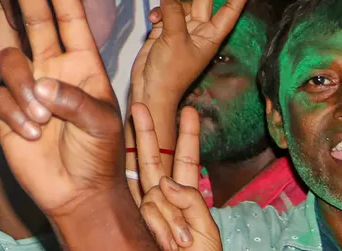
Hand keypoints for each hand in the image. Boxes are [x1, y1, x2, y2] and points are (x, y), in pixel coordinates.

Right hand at [0, 0, 123, 219]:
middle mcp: (52, 67)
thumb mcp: (101, 123)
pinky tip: (33, 135)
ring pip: (9, 60)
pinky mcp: (7, 110)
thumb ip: (75, 100)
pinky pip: (0, 98)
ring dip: (22, 86)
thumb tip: (41, 87)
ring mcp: (27, 87)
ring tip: (43, 117)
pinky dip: (16, 115)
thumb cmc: (99, 155)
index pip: (70, 19)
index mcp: (82, 63)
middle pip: (34, 22)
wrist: (78, 193)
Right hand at [129, 0, 253, 107]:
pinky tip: (151, 19)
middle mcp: (199, 31)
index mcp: (211, 36)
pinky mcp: (164, 32)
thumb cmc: (171, 72)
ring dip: (167, 5)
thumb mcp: (175, 39)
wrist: (151, 88)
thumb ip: (174, 13)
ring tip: (157, 17)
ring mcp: (181, 30)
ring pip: (178, 5)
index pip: (230, 10)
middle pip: (205, 0)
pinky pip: (164, 13)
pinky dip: (157, 13)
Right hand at [132, 105, 220, 250]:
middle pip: (153, 159)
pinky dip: (161, 226)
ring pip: (151, 192)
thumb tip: (164, 181)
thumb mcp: (206, 229)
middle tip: (140, 105)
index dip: (187, 135)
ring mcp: (149, 209)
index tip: (189, 110)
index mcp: (187, 196)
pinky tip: (171, 242)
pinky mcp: (136, 221)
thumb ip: (190, 202)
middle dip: (147, 132)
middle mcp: (164, 198)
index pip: (186, 159)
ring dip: (169, 216)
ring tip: (181, 242)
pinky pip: (145, 211)